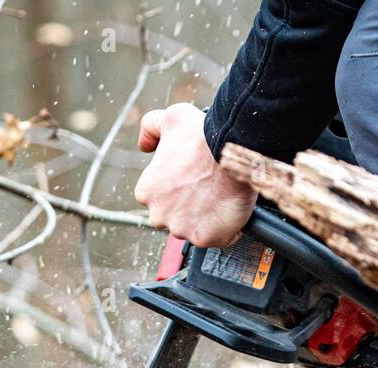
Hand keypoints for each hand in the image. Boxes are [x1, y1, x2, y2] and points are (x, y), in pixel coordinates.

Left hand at [134, 103, 256, 247]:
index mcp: (146, 191)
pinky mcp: (205, 238)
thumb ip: (150, 128)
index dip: (177, 190)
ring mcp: (182, 229)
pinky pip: (217, 239)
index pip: (159, 199)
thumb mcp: (170, 118)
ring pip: (195, 229)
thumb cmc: (203, 136)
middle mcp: (158, 214)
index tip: (191, 181)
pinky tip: (230, 210)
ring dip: (207, 218)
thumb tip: (145, 145)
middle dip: (189, 208)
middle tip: (207, 190)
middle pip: (174, 218)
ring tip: (220, 198)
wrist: (232, 150)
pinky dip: (226, 229)